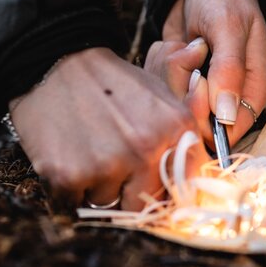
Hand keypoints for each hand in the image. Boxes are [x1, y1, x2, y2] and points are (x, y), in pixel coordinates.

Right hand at [10, 47, 199, 209]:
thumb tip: (213, 172)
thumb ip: (184, 133)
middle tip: (107, 162)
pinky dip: (67, 186)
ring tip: (85, 150)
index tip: (145, 183)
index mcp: (176, 129)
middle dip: (124, 191)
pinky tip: (66, 154)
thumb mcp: (158, 93)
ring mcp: (108, 165)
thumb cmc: (107, 83)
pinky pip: (73, 201)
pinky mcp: (70, 176)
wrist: (51, 63)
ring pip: (106, 203)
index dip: (160, 190)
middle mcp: (146, 150)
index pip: (180, 186)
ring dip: (95, 186)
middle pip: (142, 203)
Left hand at [147, 0, 265, 146]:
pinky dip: (159, 64)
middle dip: (182, 82)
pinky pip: (158, 88)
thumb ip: (229, 69)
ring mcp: (202, 93)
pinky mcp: (178, 85)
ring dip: (169, 69)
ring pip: (172, 104)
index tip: (195, 78)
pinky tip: (173, 45)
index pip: (229, 130)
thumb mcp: (228, 25)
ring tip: (183, 43)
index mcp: (254, 91)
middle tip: (188, 50)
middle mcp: (230, 99)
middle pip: (195, 121)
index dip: (205, 113)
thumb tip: (226, 115)